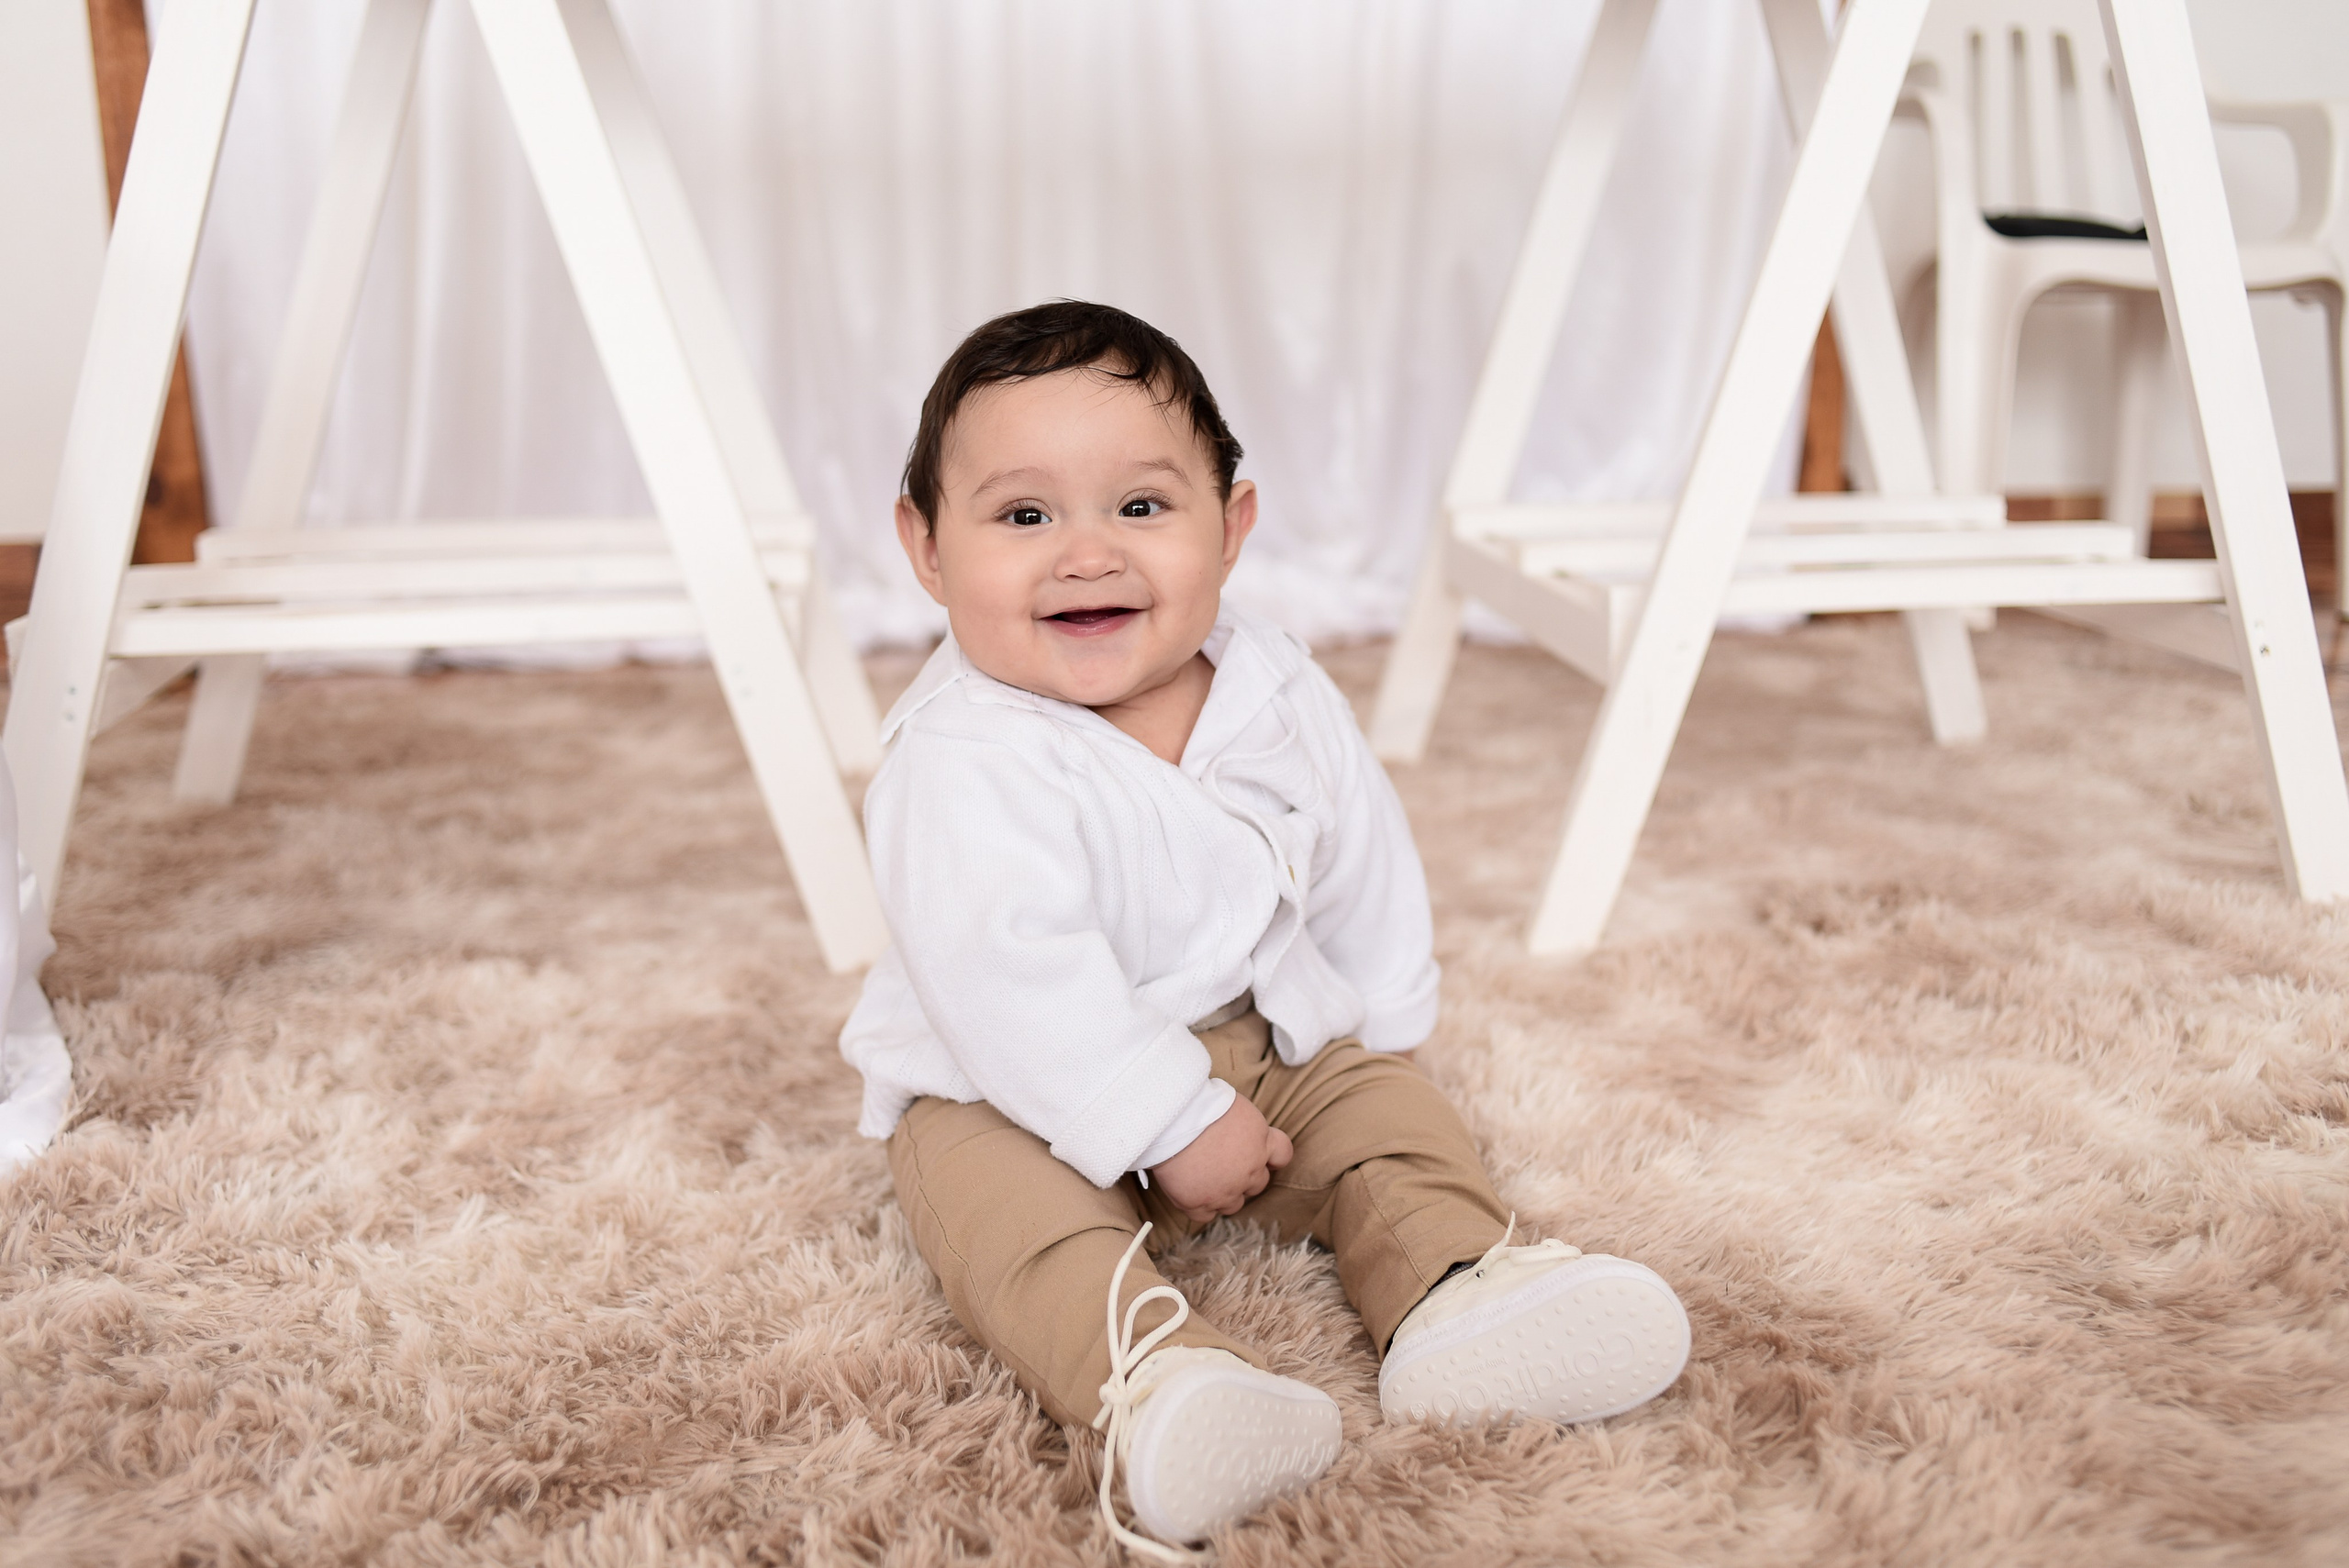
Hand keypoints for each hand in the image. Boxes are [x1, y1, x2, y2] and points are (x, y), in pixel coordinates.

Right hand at [1148, 1095, 1292, 1222]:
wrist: (1171, 1119)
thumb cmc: (1200, 1103)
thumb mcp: (1237, 1106)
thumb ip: (1248, 1127)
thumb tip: (1244, 1133)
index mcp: (1261, 1142)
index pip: (1283, 1155)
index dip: (1271, 1156)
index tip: (1260, 1154)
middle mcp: (1249, 1171)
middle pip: (1257, 1183)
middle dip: (1244, 1175)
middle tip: (1222, 1162)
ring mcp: (1225, 1191)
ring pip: (1234, 1204)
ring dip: (1224, 1194)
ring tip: (1204, 1177)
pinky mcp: (1198, 1204)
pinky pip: (1206, 1215)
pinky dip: (1200, 1205)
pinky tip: (1191, 1190)